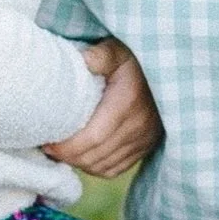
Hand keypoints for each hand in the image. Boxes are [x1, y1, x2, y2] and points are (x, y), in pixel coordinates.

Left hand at [41, 39, 161, 176]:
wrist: (170, 71)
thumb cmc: (136, 60)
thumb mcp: (119, 50)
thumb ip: (101, 55)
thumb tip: (82, 61)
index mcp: (127, 104)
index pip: (93, 138)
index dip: (67, 147)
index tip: (48, 143)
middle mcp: (138, 127)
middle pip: (95, 156)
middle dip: (68, 157)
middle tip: (48, 148)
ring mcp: (143, 140)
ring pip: (103, 166)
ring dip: (80, 163)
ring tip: (62, 152)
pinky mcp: (146, 147)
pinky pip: (116, 169)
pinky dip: (95, 167)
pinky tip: (84, 156)